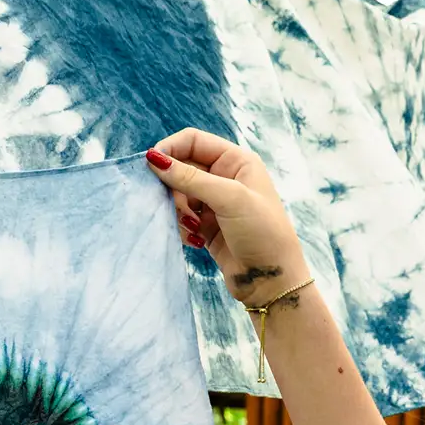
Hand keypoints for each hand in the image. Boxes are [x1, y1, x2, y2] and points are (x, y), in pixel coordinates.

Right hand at [146, 130, 310, 308]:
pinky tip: (196, 240)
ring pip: (179, 195)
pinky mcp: (208, 227)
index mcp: (237, 161)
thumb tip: (154, 159)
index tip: (151, 165)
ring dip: (177, 210)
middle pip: (182, 168)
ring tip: (191, 226)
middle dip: (173, 185)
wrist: (272, 282)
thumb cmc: (262, 233)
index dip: (170, 149)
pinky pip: (182, 218)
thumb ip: (191, 178)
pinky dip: (183, 227)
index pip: (193, 141)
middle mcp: (225, 178)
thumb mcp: (229, 199)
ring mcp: (216, 203)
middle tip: (172, 204)